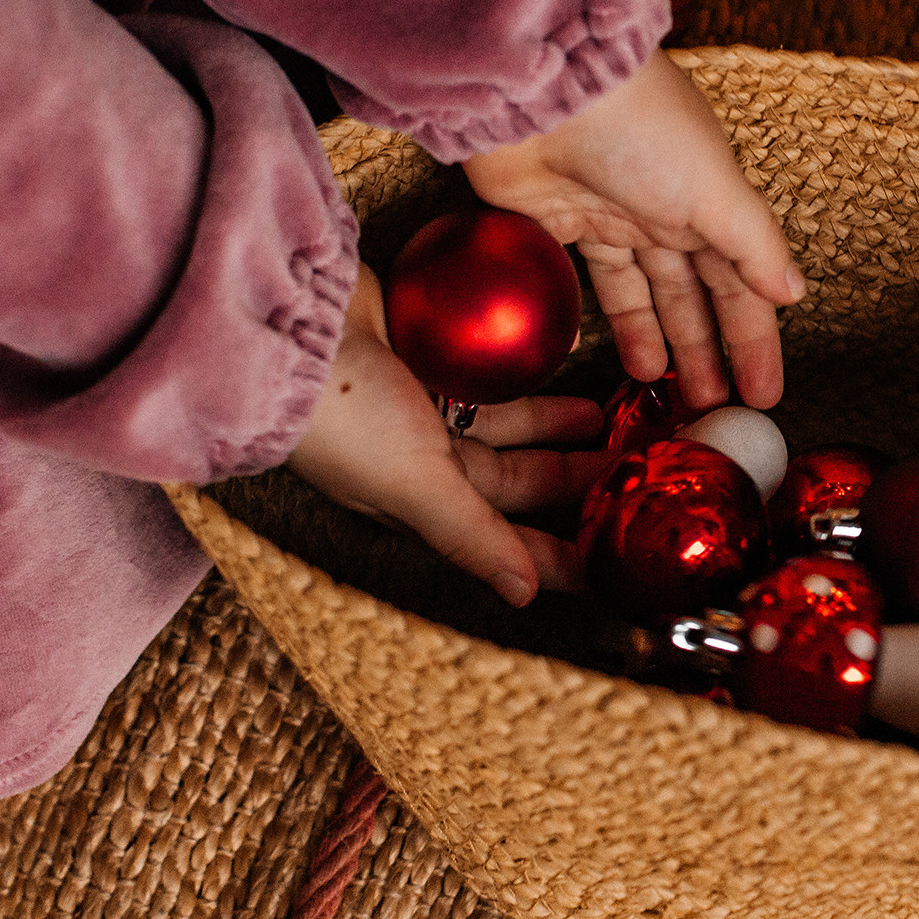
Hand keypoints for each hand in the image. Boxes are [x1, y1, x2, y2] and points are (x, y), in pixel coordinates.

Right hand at [287, 266, 607, 606]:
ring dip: (554, 422)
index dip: (554, 554)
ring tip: (606, 417)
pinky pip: (485, 367)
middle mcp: (421, 455)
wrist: (287, 321)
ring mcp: (422, 399)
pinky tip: (562, 357)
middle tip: (630, 471)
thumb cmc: (339, 415)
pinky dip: (520, 366)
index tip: (613, 562)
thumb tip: (524, 597)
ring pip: (504, 421)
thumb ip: (471, 535)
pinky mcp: (424, 349)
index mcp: (418, 499)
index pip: (502, 538)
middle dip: (569, 479)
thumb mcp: (413, 484)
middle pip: (513, 477)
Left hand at [464, 51, 803, 410]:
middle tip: (711, 409)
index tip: (764, 395)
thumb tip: (794, 293)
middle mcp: (660, 212)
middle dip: (706, 351)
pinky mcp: (551, 222)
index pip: (741, 285)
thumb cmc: (642, 128)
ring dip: (655, 343)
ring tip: (662, 392)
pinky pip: (578, 283)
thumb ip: (755, 246)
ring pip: (639, 295)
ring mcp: (606, 217)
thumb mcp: (715, 190)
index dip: (754, 340)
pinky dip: (589, 317)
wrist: (546, 89)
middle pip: (691, 297)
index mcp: (707, 202)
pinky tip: (594, 351)